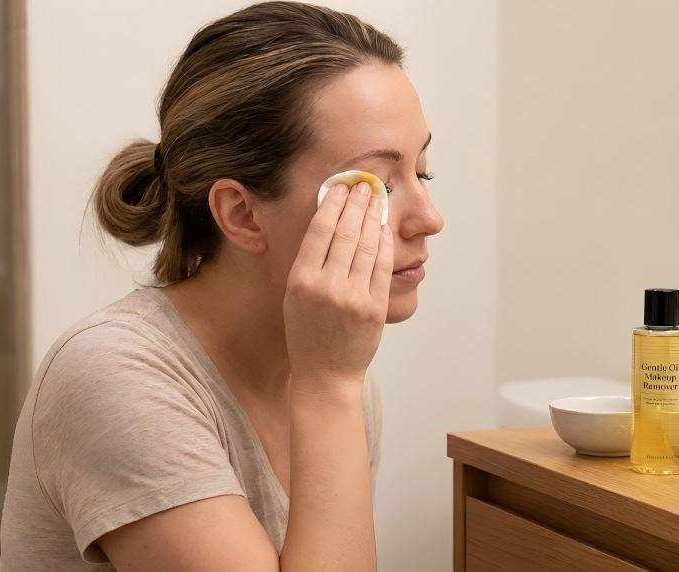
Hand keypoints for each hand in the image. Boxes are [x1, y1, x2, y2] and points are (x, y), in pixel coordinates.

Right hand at [283, 182, 393, 394]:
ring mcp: (353, 297)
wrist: (325, 375)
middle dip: (357, 204)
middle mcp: (326, 286)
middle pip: (346, 233)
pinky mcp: (375, 308)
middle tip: (364, 185)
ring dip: (373, 218)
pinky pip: (382, 267)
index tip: (341, 187)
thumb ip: (308, 263)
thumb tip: (328, 223)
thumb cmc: (307, 335)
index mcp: (300, 281)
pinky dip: (385, 243)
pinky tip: (384, 228)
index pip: (319, 231)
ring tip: (376, 199)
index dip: (332, 204)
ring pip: (368, 246)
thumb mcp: (293, 296)